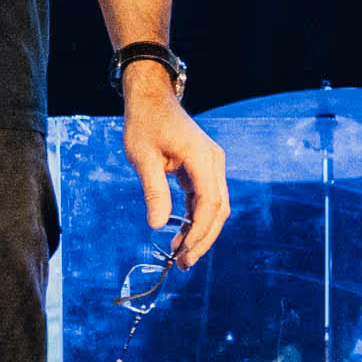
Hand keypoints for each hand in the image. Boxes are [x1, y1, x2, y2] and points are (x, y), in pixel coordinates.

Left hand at [120, 66, 229, 263]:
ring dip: (200, 231)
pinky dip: (196, 218)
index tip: (183, 251)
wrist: (151, 98)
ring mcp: (211, 165)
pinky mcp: (203, 168)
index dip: (199, 230)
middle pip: (218, 209)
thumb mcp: (143, 158)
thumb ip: (154, 191)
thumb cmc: (144, 123)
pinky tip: (181, 234)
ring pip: (214, 206)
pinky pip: (205, 199)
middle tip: (184, 263)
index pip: (209, 202)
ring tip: (181, 254)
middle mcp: (213, 162)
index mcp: (202, 158)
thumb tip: (157, 225)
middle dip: (203, 238)